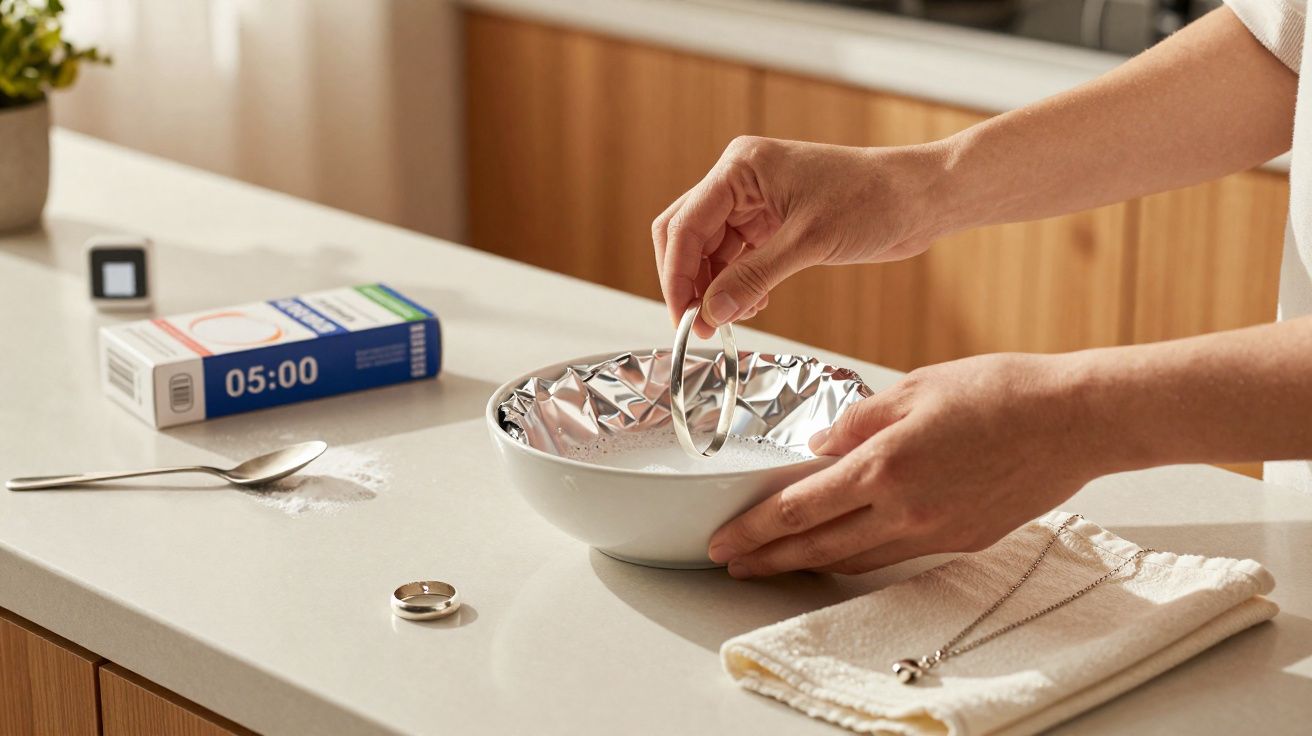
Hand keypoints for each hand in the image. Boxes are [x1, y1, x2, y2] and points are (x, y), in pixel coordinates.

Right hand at [651, 136, 947, 336]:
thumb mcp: (807, 243)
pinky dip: (738, 283)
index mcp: (740, 168)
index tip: (683, 318)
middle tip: (699, 325)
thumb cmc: (872, 200)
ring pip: (710, 250)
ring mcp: (755, 201)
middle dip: (689, 282)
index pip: (684, 225)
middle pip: (687, 235)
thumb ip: (752, 277)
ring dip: (716, 287)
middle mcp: (740, 180)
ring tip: (735, 318)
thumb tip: (710, 313)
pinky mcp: (772, 222)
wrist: (920, 198)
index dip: (677, 275)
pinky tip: (755, 303)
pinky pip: (736, 256)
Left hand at [707, 353, 1113, 576]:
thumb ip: (859, 420)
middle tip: (732, 564)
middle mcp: (905, 511)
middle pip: (818, 547)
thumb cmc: (1000, 392)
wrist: (1074, 422)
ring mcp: (935, 532)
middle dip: (768, 559)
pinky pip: (894, 556)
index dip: (754, 529)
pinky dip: (858, 556)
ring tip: (775, 564)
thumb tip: (817, 445)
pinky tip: (843, 549)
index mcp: (885, 466)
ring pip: (855, 560)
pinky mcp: (961, 541)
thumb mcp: (916, 387)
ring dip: (809, 564)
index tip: (724, 539)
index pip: (798, 509)